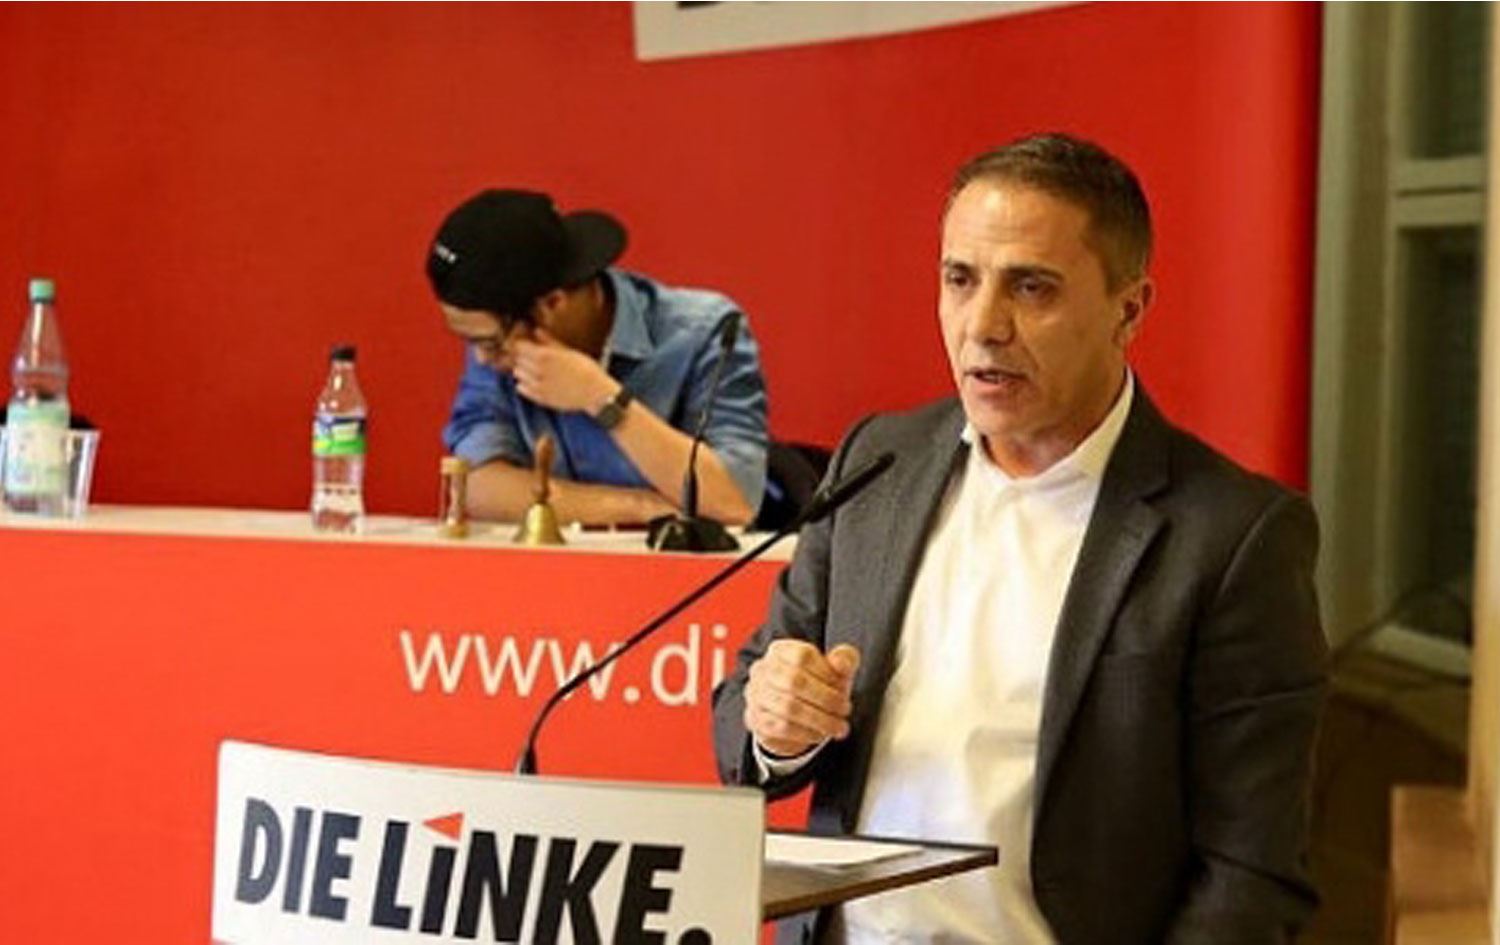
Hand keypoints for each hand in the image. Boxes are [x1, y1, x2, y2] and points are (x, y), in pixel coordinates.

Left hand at [510, 328, 616, 412]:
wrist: (596, 393)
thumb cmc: (586, 369)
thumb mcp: (569, 351)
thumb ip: (550, 342)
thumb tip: (537, 331)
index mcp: (547, 356)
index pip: (520, 347)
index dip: (522, 345)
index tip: (526, 345)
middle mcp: (540, 370)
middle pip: (518, 359)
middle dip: (523, 357)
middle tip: (532, 357)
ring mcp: (539, 385)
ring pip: (517, 374)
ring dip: (522, 370)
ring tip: (533, 369)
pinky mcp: (541, 398)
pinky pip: (521, 389)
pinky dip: (524, 384)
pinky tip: (534, 381)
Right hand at [744, 640, 859, 756]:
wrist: (792, 716)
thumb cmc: (816, 686)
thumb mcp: (834, 670)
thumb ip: (844, 660)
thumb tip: (842, 663)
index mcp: (781, 650)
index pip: (803, 656)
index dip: (826, 673)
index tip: (843, 685)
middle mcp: (762, 669)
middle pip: (795, 682)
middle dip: (826, 699)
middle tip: (845, 709)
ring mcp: (756, 695)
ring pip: (789, 708)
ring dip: (820, 720)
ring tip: (838, 726)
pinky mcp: (756, 719)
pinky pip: (782, 728)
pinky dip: (806, 732)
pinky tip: (820, 733)